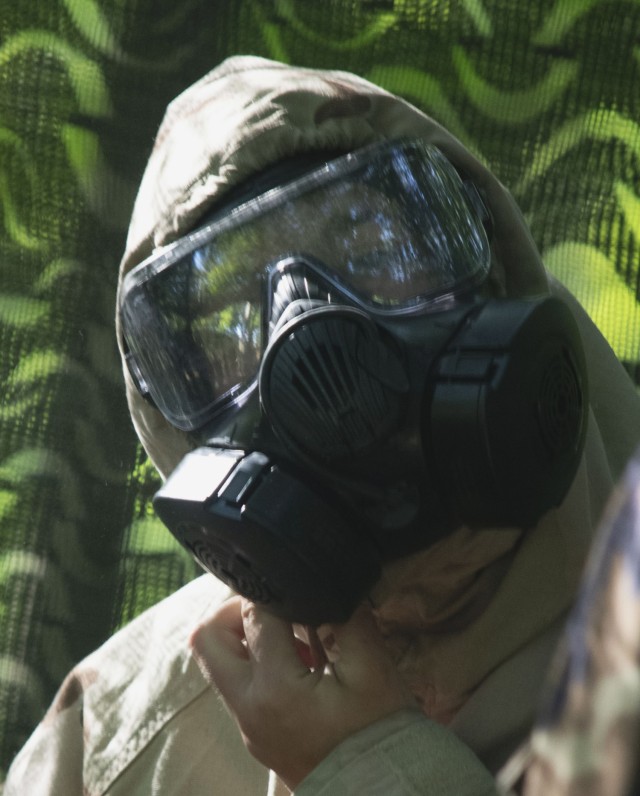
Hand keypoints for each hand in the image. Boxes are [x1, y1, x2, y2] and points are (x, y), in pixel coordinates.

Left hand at [189, 597, 414, 790]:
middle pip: (208, 638)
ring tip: (293, 632)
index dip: (279, 591)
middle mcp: (249, 707)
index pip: (254, 616)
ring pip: (217, 662)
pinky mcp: (254, 732)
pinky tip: (300, 659)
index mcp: (275, 688)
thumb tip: (330, 585)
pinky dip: (256, 660)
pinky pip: (237, 683)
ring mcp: (247, 724)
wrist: (381, 791)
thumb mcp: (374, 670)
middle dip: (237, 610)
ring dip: (245, 636)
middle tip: (278, 606)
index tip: (304, 589)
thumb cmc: (380, 732)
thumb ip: (349, 619)